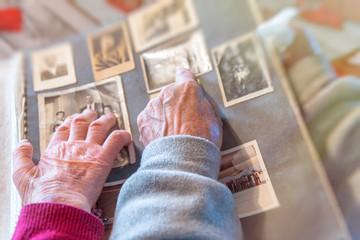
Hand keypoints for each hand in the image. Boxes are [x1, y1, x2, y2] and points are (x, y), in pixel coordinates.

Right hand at [12, 109, 130, 211]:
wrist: (60, 204)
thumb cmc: (43, 195)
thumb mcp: (22, 175)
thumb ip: (21, 157)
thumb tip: (23, 143)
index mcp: (55, 150)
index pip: (63, 130)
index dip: (70, 122)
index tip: (74, 119)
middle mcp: (73, 146)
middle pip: (82, 124)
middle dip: (87, 116)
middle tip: (92, 113)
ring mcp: (89, 151)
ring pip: (99, 127)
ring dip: (106, 120)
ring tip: (111, 117)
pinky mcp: (103, 158)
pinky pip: (116, 140)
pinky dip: (122, 135)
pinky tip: (127, 135)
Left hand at [137, 68, 222, 147]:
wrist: (182, 157)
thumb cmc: (201, 139)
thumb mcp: (214, 118)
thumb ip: (204, 105)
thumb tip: (200, 104)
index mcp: (188, 89)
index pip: (184, 74)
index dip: (185, 80)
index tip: (184, 85)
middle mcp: (168, 93)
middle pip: (170, 95)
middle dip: (174, 106)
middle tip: (183, 122)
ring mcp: (153, 106)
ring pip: (158, 108)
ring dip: (163, 117)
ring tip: (173, 135)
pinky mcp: (143, 120)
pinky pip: (149, 121)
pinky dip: (154, 128)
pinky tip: (163, 139)